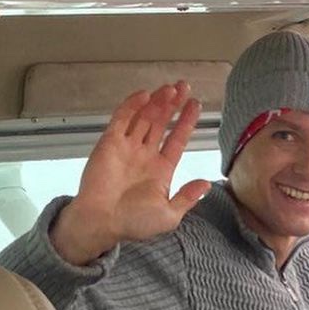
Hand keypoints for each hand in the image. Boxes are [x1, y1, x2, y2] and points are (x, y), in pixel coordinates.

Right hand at [50, 82, 210, 264]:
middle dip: (173, 105)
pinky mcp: (109, 143)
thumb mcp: (169, 215)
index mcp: (161, 170)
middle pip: (162, 123)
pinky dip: (132, 106)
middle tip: (184, 87)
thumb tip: (206, 184)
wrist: (102, 223)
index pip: (177, 139)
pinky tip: (146, 95)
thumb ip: (187, 197)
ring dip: (157, 102)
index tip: (195, 105)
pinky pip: (122, 119)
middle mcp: (145, 155)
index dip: (186, 122)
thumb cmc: (134, 223)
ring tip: (171, 88)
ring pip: (145, 117)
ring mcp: (127, 147)